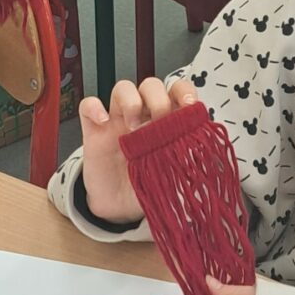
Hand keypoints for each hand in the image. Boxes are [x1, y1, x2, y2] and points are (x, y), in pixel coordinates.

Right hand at [78, 72, 199, 224]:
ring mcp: (118, 120)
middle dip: (157, 99)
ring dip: (130, 100)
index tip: (189, 105)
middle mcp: (143, 116)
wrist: (119, 208)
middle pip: (151, 85)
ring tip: (132, 127)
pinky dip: (94, 108)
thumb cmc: (150, 187)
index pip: (177, 91)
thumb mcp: (174, 177)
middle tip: (158, 123)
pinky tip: (102, 122)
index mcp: (167, 122)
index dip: (184, 92)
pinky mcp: (94, 131)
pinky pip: (88, 106)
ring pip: (123, 88)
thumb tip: (205, 159)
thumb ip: (188, 164)